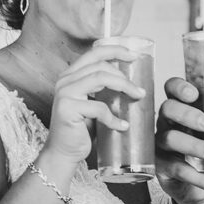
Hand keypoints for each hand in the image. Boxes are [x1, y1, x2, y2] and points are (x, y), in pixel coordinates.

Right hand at [43, 44, 145, 165]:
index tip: (133, 56)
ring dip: (124, 87)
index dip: (115, 50)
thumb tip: (134, 86)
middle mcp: (65, 80)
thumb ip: (104, 91)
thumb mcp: (93, 104)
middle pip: (100, 65)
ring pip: (100, 78)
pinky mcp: (68, 109)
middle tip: (139, 89)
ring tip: (136, 97)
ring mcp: (65, 93)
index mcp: (70, 76)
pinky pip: (99, 108)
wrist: (64, 153)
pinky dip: (114, 118)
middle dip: (124, 75)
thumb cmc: (81, 130)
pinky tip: (122, 126)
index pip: (93, 53)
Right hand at [155, 78, 203, 203]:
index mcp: (182, 106)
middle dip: (187, 115)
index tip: (194, 94)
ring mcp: (162, 144)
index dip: (179, 87)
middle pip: (167, 109)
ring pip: (170, 139)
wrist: (202, 182)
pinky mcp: (162, 166)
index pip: (171, 88)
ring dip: (194, 146)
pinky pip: (177, 170)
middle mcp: (168, 122)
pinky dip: (200, 178)